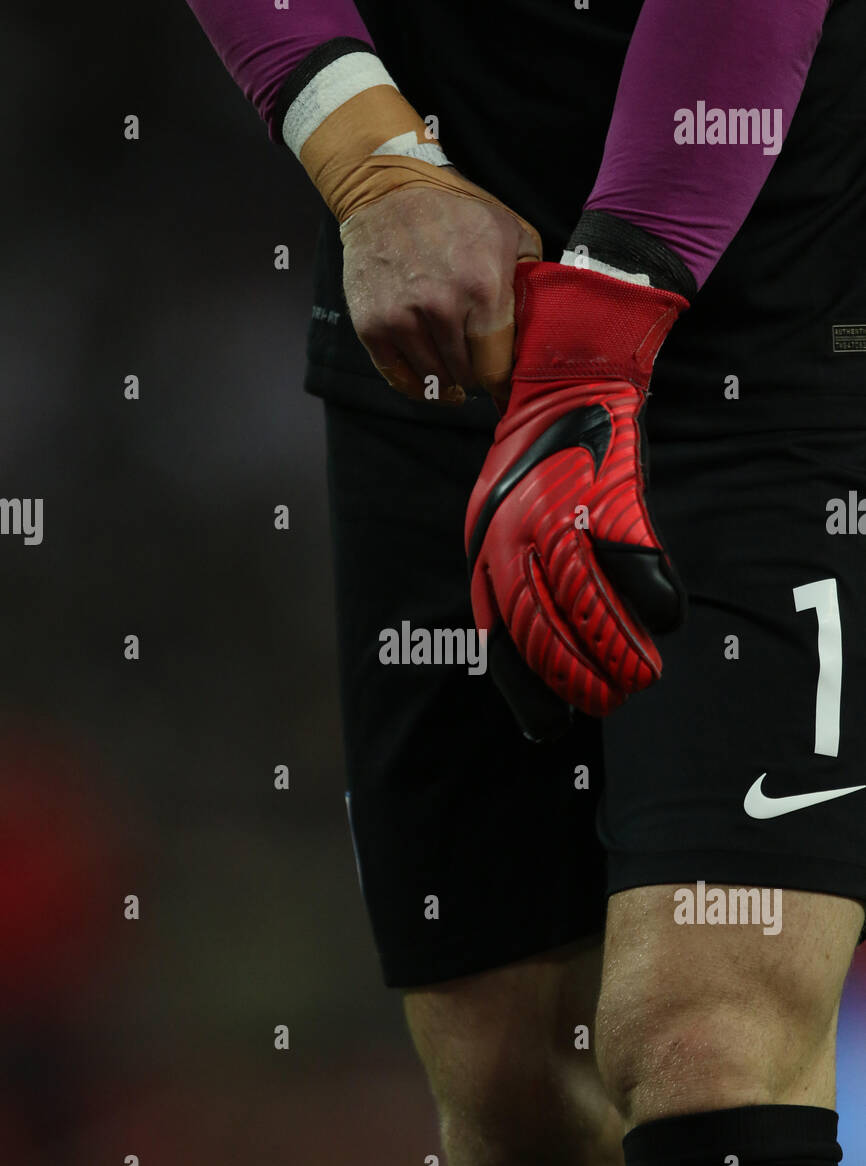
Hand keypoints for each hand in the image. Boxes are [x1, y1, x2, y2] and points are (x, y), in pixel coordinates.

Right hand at [341, 179, 540, 406]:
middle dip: (476, 374)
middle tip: (477, 362)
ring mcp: (401, 319)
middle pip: (466, 377)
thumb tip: (541, 330)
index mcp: (483, 289)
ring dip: (446, 379)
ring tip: (453, 367)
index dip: (504, 383)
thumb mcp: (510, 232)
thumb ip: (530, 282)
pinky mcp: (371, 326)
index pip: (497, 369)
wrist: (386, 190)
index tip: (506, 385)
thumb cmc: (455, 213)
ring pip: (434, 381)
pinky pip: (399, 378)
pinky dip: (416, 385)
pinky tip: (429, 376)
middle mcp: (441, 308)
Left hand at [465, 260, 688, 736]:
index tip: (550, 726)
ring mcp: (562, 517)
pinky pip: (635, 565)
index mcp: (483, 549)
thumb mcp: (497, 518)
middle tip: (609, 702)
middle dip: (579, 681)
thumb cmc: (535, 458)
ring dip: (622, 653)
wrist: (567, 378)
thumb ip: (511, 577)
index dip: (527, 689)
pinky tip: (665, 621)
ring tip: (642, 679)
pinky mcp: (609, 496)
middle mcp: (513, 539)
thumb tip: (534, 650)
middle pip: (547, 633)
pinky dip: (653, 601)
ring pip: (594, 608)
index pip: (501, 638)